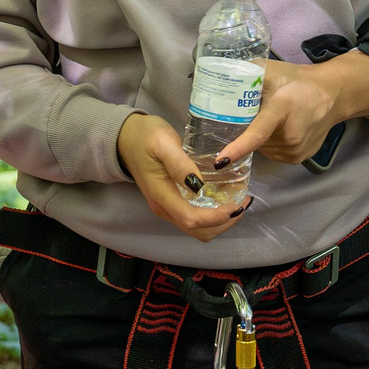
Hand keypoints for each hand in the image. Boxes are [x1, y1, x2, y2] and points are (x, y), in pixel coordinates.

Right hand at [117, 111, 246, 241]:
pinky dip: (213, 214)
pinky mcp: (172, 202)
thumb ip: (180, 164)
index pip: (193, 220)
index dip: (219, 217)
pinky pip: (195, 217)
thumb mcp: (163, 143)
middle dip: (225, 222)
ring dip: (221, 221)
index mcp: (162, 196)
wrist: (125, 137)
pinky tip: (224, 196)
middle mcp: (165, 208)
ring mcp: (167, 208)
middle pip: (199, 231)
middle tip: (243, 201)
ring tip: (237, 200)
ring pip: (199, 229)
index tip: (238, 203)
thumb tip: (199, 186)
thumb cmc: (145, 137)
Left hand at [216, 55, 368, 166]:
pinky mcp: (300, 158)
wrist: (333, 94)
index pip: (257, 133)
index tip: (220, 160)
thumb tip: (215, 77)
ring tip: (273, 118)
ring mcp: (297, 149)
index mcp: (281, 109)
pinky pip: (273, 154)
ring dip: (260, 138)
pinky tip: (281, 129)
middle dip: (248, 129)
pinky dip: (270, 144)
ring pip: (263, 149)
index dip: (237, 148)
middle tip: (257, 111)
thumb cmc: (298, 80)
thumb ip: (245, 73)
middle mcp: (290, 134)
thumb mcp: (271, 70)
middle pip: (255, 140)